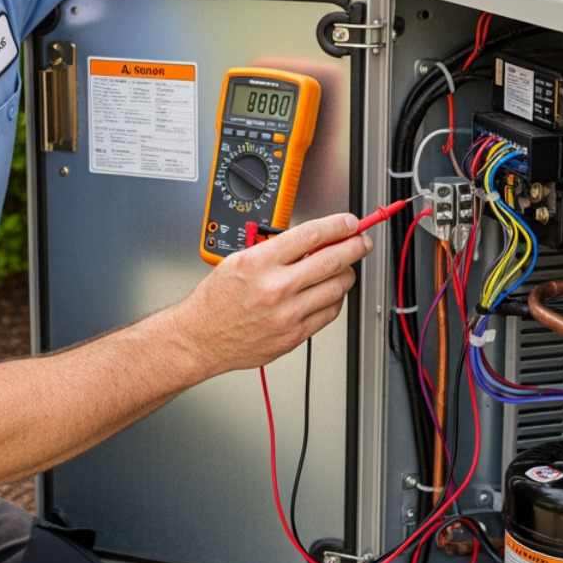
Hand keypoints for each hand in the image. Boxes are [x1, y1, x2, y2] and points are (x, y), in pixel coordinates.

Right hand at [174, 213, 373, 377]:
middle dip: (355, 246)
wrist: (201, 338)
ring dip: (347, 273)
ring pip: (337, 287)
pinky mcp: (294, 335)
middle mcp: (276, 288)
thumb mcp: (239, 260)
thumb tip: (312, 241)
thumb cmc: (216, 301)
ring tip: (344, 268)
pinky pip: (329, 313)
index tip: (349, 223)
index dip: (337, 226)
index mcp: (260, 263)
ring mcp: (288, 314)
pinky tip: (329, 292)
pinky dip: (335, 299)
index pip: (311, 235)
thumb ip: (276, 250)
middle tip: (362, 242)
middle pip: (333, 260)